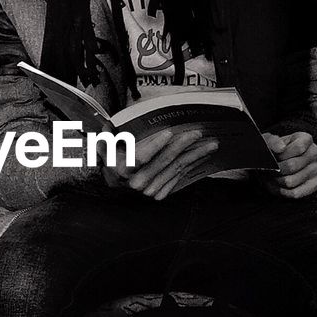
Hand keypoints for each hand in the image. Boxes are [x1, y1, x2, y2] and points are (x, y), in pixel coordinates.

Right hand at [100, 128, 218, 200]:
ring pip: (176, 169)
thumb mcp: (106, 145)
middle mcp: (138, 182)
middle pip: (165, 162)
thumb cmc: (113, 158)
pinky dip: (193, 165)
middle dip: (183, 146)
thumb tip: (109, 123)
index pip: (141, 158)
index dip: (155, 145)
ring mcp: (150, 189)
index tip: (168, 132)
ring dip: (195, 156)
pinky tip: (203, 156)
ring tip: (210, 144)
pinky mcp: (160, 192)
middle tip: (197, 133)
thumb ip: (108, 135)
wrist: (114, 181)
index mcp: (124, 169)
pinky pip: (180, 177)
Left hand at [259, 131, 316, 199]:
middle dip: (275, 169)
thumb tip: (280, 148)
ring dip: (276, 181)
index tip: (273, 156)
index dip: (282, 155)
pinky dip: (281, 191)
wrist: (277, 161)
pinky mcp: (314, 184)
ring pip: (291, 181)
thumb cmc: (273, 150)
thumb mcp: (269, 142)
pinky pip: (296, 193)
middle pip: (292, 166)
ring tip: (271, 177)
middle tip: (268, 169)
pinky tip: (277, 185)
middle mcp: (314, 153)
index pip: (298, 148)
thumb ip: (272, 142)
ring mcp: (316, 169)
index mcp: (305, 139)